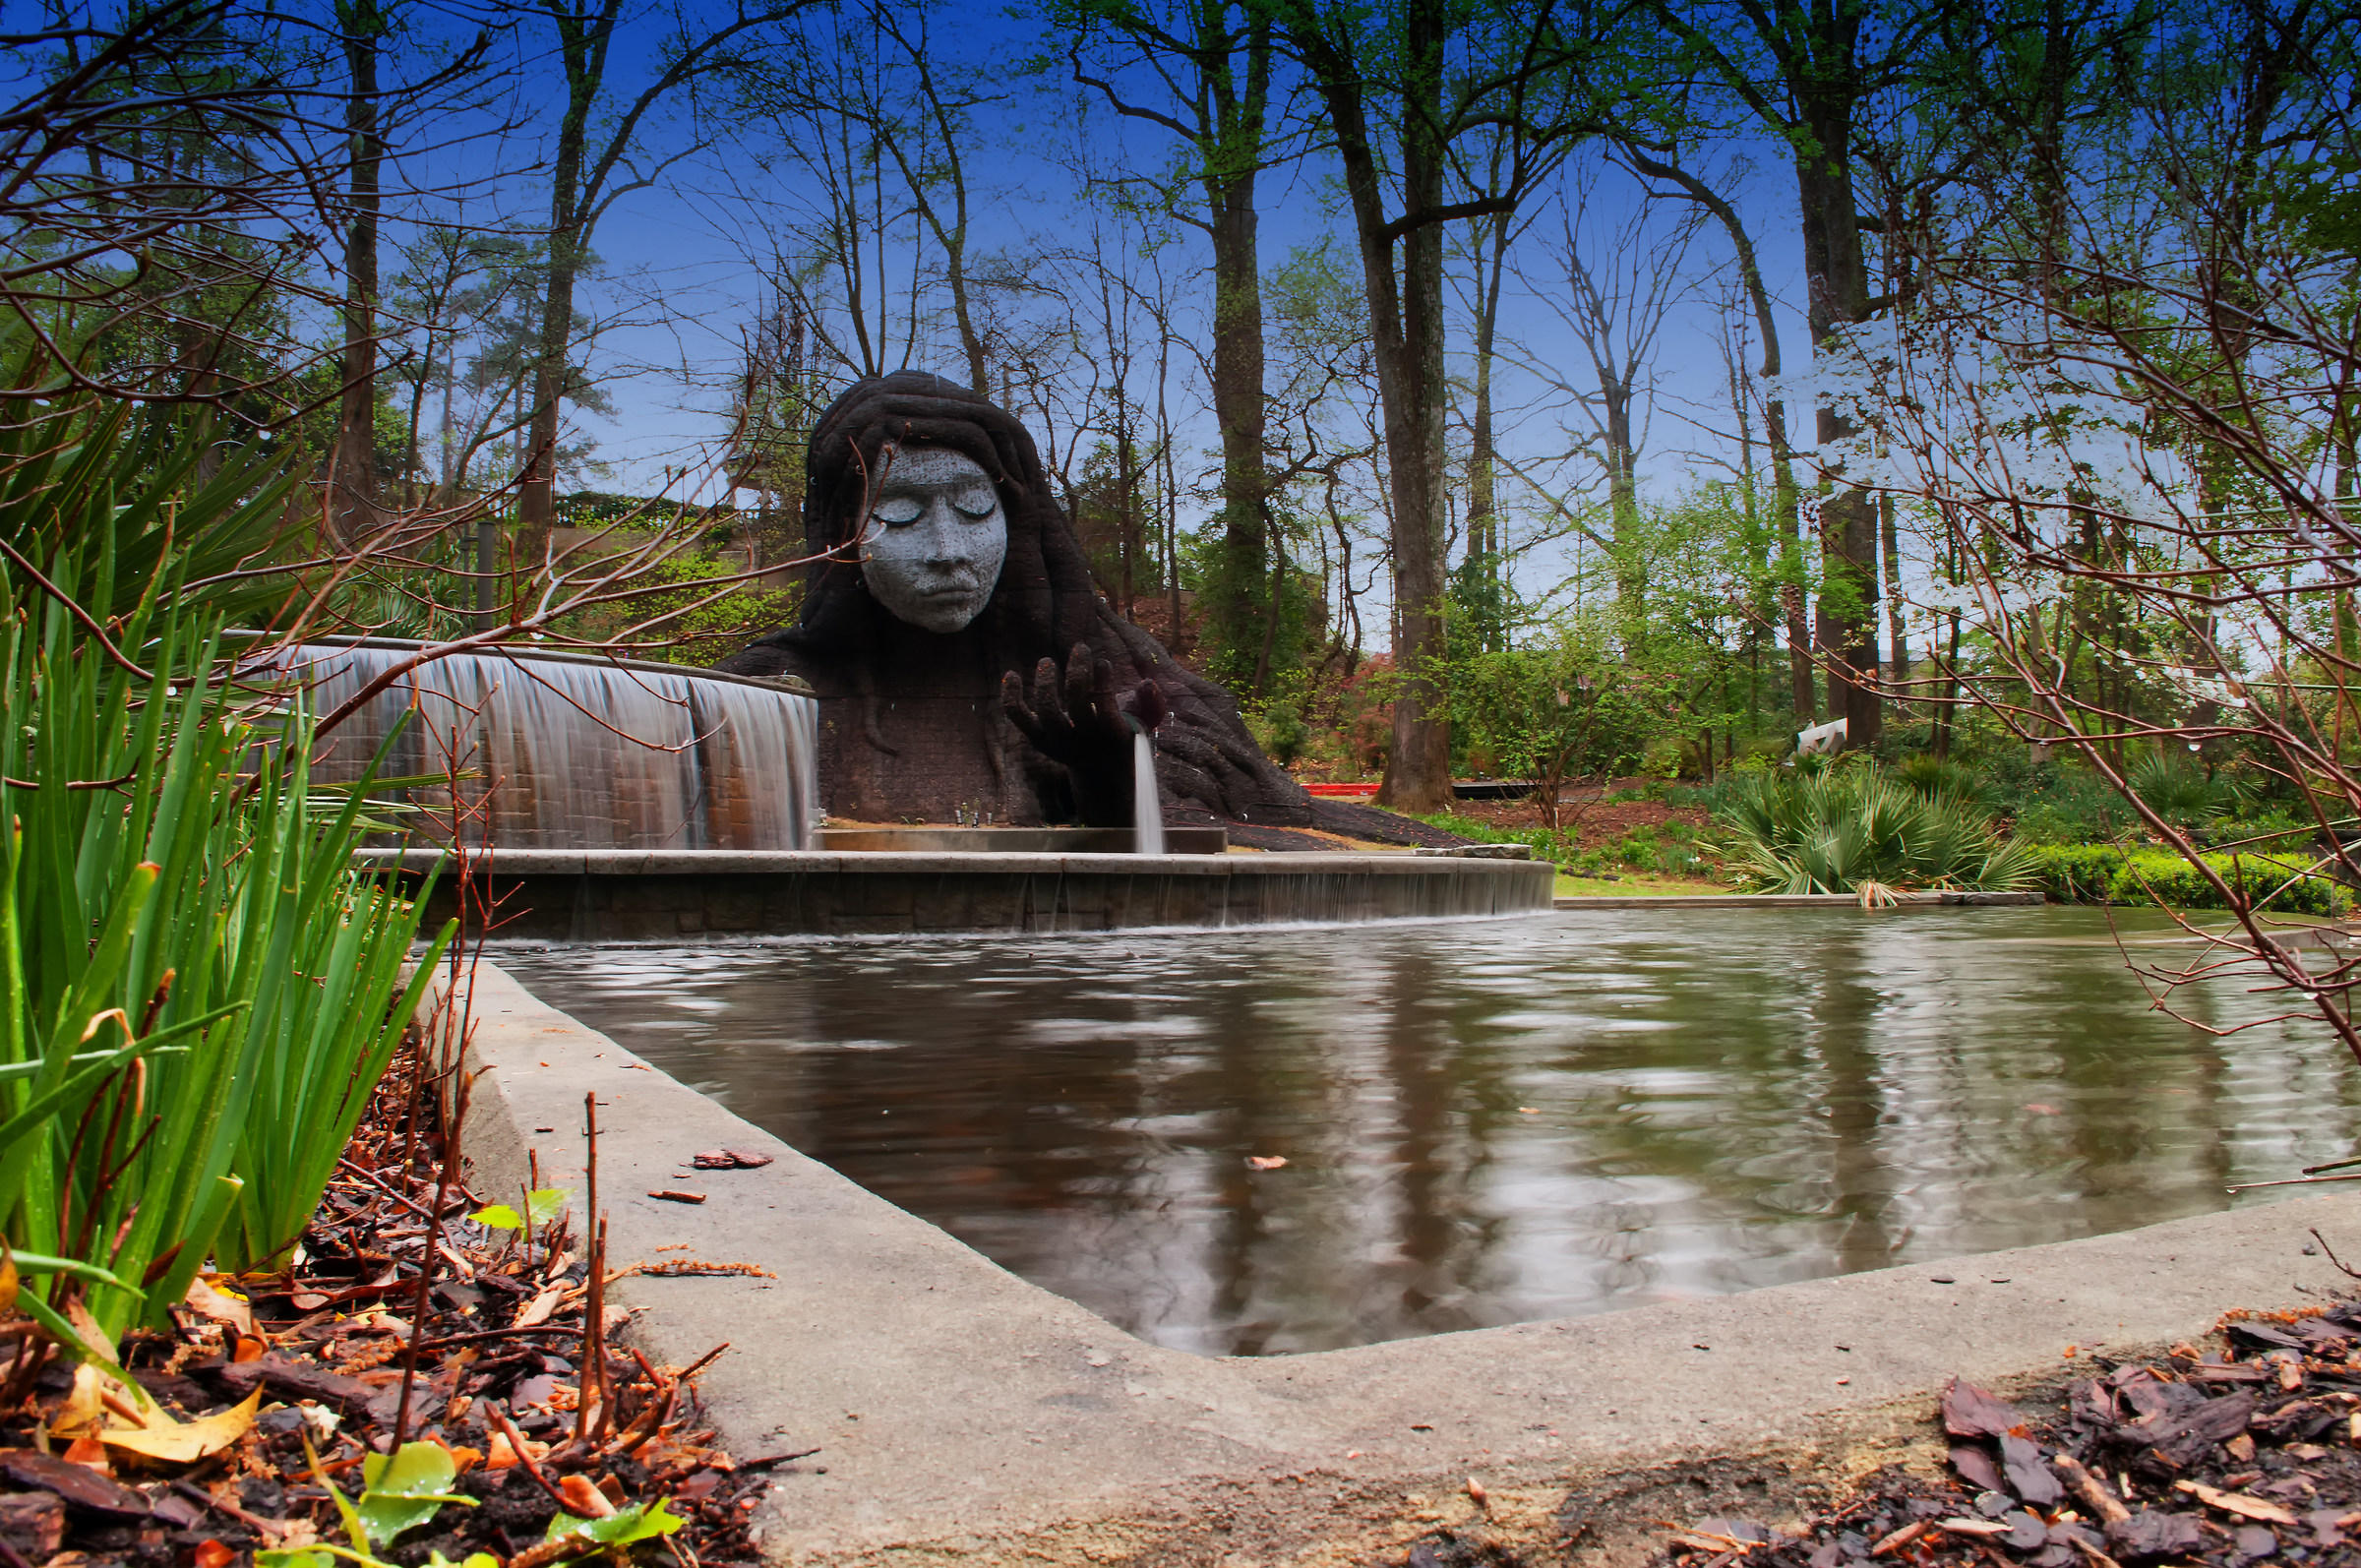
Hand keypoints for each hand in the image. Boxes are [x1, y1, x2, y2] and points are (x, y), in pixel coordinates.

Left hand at [1001, 644, 1167, 824]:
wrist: (1098, 770)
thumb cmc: (1121, 735)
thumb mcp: (1141, 721)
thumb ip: (1148, 702)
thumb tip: (1148, 683)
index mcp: (1112, 737)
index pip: (1107, 711)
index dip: (1103, 684)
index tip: (1102, 663)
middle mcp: (1084, 741)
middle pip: (1077, 708)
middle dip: (1078, 675)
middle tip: (1081, 648)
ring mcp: (1058, 741)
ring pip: (1048, 711)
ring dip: (1047, 683)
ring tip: (1048, 661)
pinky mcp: (1038, 738)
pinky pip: (1019, 717)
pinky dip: (1012, 696)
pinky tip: (1011, 674)